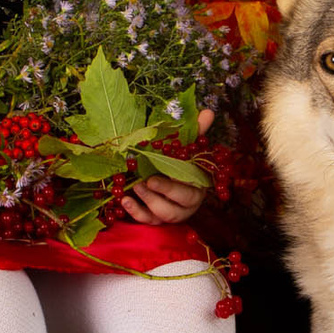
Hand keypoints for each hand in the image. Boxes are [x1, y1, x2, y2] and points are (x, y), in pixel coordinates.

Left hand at [122, 107, 214, 224]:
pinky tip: (125, 200)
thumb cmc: (177, 163)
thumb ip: (196, 132)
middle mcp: (189, 202)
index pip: (195, 183)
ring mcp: (172, 213)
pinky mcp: (156, 221)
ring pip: (164, 213)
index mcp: (198, 183)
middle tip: (148, 180)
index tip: (172, 172)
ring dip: (149, 201)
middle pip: (181, 200)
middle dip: (165, 191)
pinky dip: (136, 212)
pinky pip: (148, 220)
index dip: (184, 179)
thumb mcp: (185, 147)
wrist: (164, 182)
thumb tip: (208, 112)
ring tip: (136, 186)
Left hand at [122, 173, 204, 223]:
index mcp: (195, 194)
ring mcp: (171, 217)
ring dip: (139, 209)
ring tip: (126, 199)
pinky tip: (125, 202)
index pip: (185, 195)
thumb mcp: (183, 165)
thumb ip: (173, 165)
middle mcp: (185, 210)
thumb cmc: (185, 170)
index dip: (168, 188)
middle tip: (138, 186)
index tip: (152, 180)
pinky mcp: (159, 219)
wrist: (185, 180)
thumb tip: (154, 160)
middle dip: (152, 199)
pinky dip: (135, 212)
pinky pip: (147, 220)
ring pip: (157, 219)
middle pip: (170, 212)